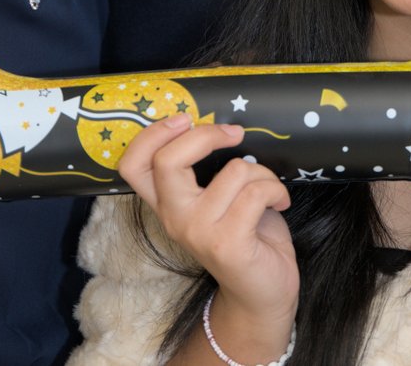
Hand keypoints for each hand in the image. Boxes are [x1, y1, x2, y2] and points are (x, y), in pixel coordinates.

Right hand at [119, 115, 298, 360]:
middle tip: (233, 134)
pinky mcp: (227, 243)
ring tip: (267, 190)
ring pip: (233, 170)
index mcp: (166, 204)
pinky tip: (278, 203)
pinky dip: (276, 190)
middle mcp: (174, 218)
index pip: (132, 165)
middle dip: (206, 134)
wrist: (262, 292)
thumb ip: (205, 170)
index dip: (151, 134)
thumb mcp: (216, 198)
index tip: (184, 119)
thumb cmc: (244, 234)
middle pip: (168, 160)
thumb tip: (220, 125)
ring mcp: (198, 232)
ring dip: (262, 172)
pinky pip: (256, 192)